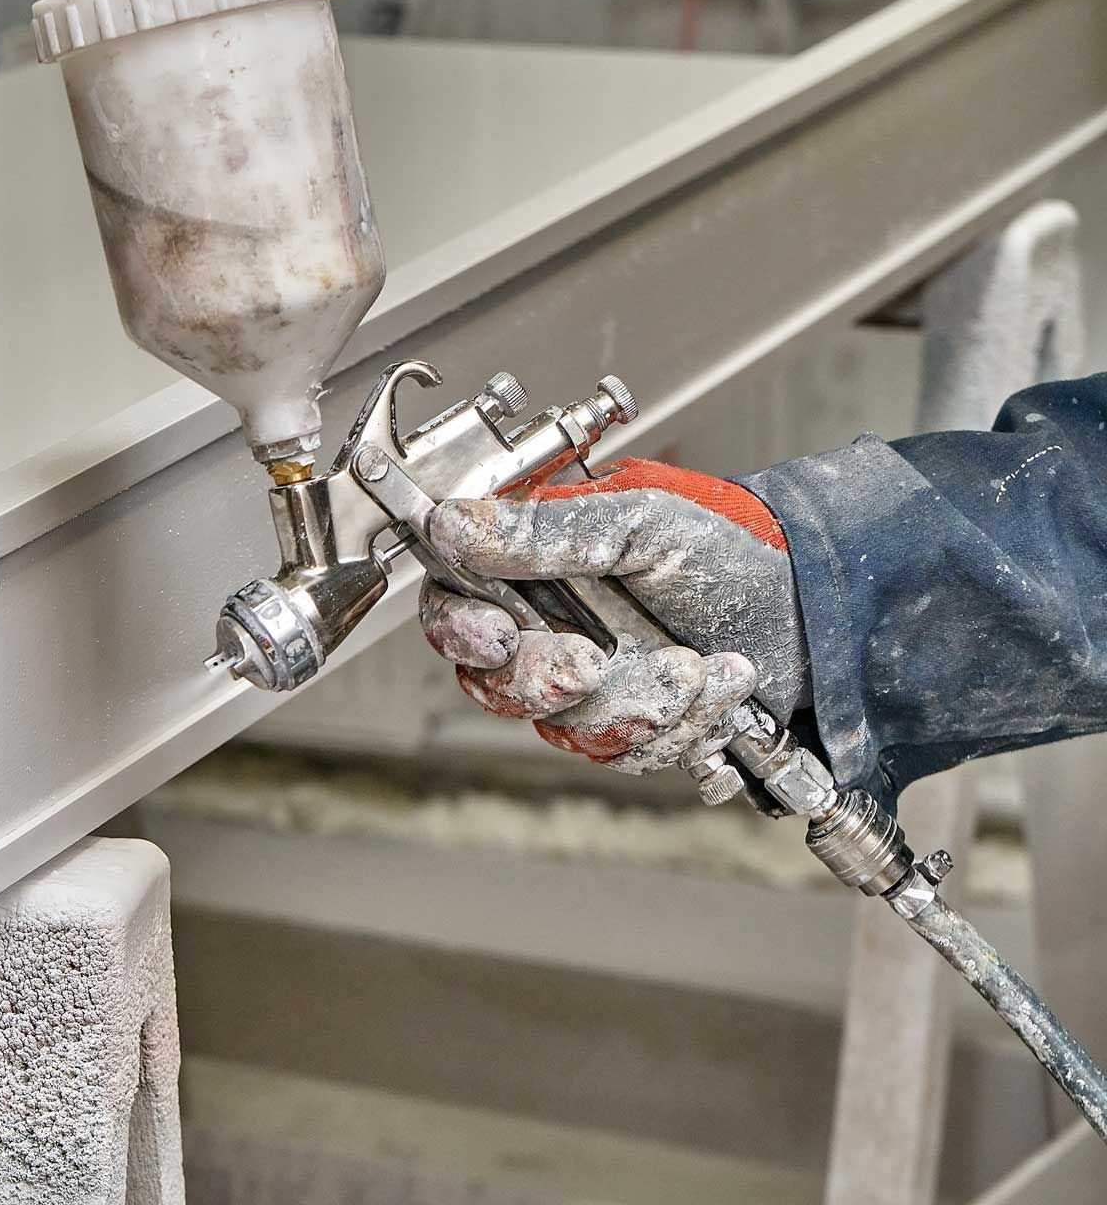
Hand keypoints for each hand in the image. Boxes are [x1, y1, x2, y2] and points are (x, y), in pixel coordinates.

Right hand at [418, 458, 810, 773]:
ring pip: (563, 728)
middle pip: (494, 682)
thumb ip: (546, 529)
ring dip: (637, 704)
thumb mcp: (643, 522)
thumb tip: (453, 525)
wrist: (821, 614)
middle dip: (550, 681)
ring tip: (696, 667)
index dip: (462, 630)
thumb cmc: (738, 552)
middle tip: (596, 662)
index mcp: (537, 565)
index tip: (499, 637)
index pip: (456, 604)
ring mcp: (592, 682)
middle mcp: (552, 626)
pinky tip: (719, 688)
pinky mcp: (632, 725)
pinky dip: (679, 726)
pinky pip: (623, 753)